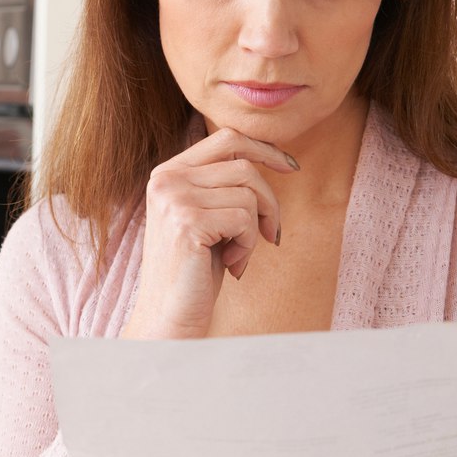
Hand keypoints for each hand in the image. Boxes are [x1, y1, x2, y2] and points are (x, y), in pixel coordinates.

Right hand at [122, 127, 296, 339]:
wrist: (169, 317)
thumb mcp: (206, 216)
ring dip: (256, 229)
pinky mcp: (187, 222)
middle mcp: (165, 179)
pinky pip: (245, 218)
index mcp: (167, 173)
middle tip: (272, 234)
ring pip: (248, 194)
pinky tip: (233, 266)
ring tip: (239, 256)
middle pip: (244, 166)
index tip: (291, 167)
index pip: (226, 138)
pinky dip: (249, 246)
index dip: (264, 149)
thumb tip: (272, 155)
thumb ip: (222, 184)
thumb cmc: (195, 271)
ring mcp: (174, 199)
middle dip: (269, 201)